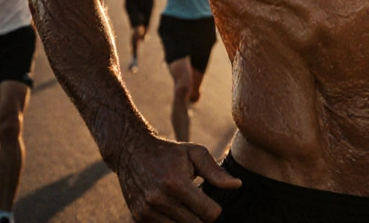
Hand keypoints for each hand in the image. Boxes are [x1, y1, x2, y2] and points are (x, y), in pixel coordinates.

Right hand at [116, 135, 239, 221]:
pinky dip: (172, 222)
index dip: (215, 210)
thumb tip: (237, 185)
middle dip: (202, 216)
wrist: (131, 152)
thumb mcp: (194, 153)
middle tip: (198, 202)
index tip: (211, 201)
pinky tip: (173, 208)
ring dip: (187, 220)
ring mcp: (147, 211)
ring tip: (184, 204)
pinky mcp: (139, 218)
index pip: (209, 214)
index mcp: (176, 183)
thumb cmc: (169, 152)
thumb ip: (216, 171)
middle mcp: (159, 199)